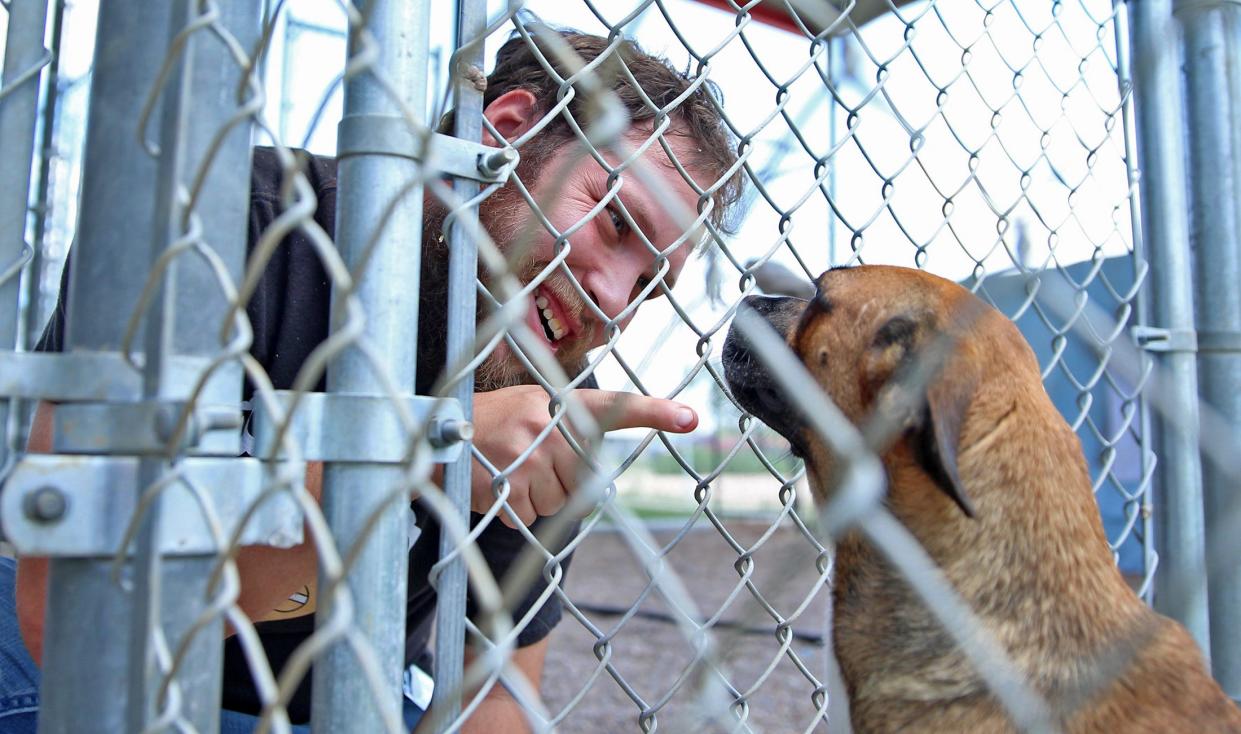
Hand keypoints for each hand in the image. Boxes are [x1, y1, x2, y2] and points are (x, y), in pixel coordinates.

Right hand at [469, 386, 697, 526]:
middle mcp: (547, 426)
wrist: (435, 435)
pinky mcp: (508, 487)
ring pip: (558, 502)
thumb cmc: (492, 424)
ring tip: (506, 471)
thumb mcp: (531, 408)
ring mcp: (527, 456)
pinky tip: (494, 485)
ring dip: (534, 497)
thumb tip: (597, 476)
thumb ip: (567, 429)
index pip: (614, 407)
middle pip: (584, 480)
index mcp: (557, 404)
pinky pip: (531, 517)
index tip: (690, 418)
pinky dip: (514, 510)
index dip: (654, 412)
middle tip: (528, 462)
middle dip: (560, 482)